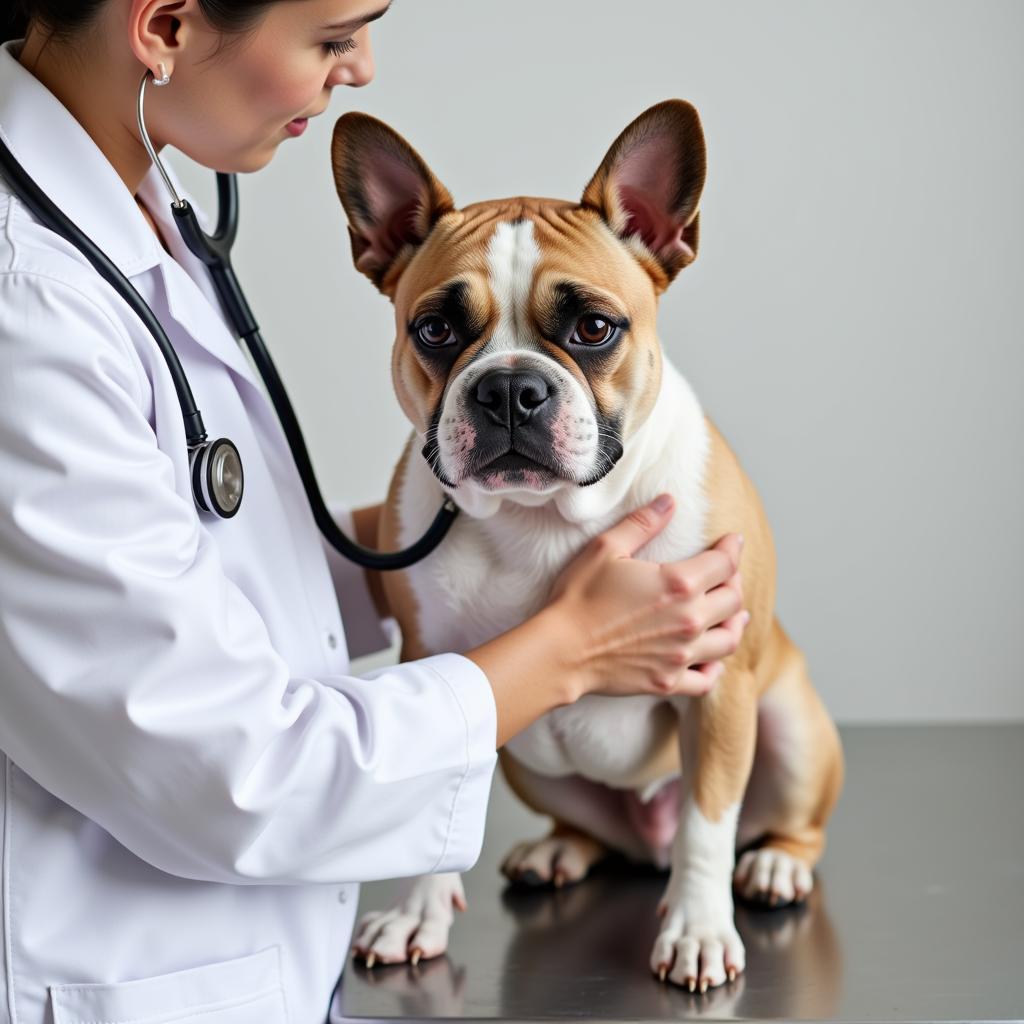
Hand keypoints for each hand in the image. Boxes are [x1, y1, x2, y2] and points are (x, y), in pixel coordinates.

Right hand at [549, 494, 748, 699]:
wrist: (560, 650)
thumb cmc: (580, 596)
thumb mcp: (606, 548)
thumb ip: (643, 523)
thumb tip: (670, 500)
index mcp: (679, 584)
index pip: (724, 564)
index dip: (732, 549)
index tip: (733, 542)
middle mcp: (688, 620)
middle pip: (733, 601)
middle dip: (735, 583)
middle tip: (728, 575)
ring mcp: (681, 654)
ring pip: (729, 640)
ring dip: (735, 623)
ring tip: (735, 615)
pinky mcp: (668, 680)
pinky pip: (707, 679)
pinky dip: (716, 668)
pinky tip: (713, 658)